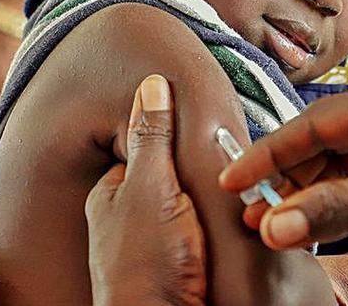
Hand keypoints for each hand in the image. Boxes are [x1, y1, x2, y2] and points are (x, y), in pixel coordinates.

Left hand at [85, 75, 205, 305]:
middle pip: (171, 175)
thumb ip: (152, 137)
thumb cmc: (148, 263)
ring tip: (234, 198)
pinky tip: (228, 225)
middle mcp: (126, 217)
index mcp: (113, 192)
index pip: (149, 147)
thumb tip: (152, 83)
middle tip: (227, 171)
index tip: (207, 132)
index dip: (179, 138)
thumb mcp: (152, 187)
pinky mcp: (176, 264)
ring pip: (189, 203)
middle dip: (199, 172)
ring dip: (210, 201)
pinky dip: (215, 226)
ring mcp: (150, 243)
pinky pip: (200, 231)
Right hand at [220, 65, 347, 256]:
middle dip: (292, 177)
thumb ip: (337, 208)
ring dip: (316, 192)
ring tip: (277, 222)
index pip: (320, 119)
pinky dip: (345, 199)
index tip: (235, 178)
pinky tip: (318, 221)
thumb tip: (274, 226)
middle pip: (331, 138)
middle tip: (254, 210)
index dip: (274, 151)